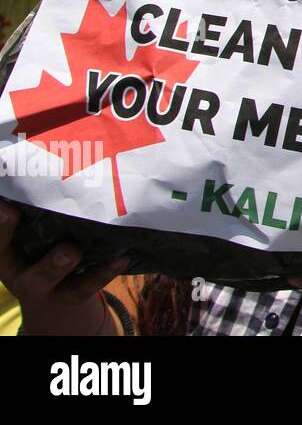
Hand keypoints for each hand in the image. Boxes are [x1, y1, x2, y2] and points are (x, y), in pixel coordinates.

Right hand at [0, 198, 126, 334]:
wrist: (54, 302)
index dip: (1, 224)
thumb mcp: (26, 241)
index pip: (0, 239)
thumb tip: (51, 168)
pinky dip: (105, 271)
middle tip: (36, 234)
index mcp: (6, 256)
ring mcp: (47, 287)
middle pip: (19, 260)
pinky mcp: (73, 293)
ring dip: (59, 264)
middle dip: (23, 245)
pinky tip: (121, 257)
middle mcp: (22, 274)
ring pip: (50, 278)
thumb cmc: (39, 254)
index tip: (6, 206)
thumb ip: (36, 215)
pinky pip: (88, 284)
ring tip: (71, 251)